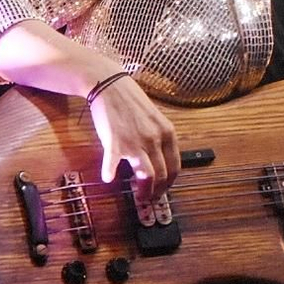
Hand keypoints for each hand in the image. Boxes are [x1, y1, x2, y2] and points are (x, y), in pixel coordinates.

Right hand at [87, 75, 179, 203]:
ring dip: (144, 191)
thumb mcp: (154, 119)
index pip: (175, 166)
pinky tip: (108, 178)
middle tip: (151, 198)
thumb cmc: (131, 102)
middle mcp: (155, 139)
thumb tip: (161, 160)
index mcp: (168, 133)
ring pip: (146, 175)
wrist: (110, 85)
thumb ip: (160, 138)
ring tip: (139, 198)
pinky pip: (114, 163)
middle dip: (158, 191)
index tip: (164, 189)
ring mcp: (135, 142)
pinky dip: (110, 172)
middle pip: (162, 174)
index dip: (169, 182)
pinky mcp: (115, 142)